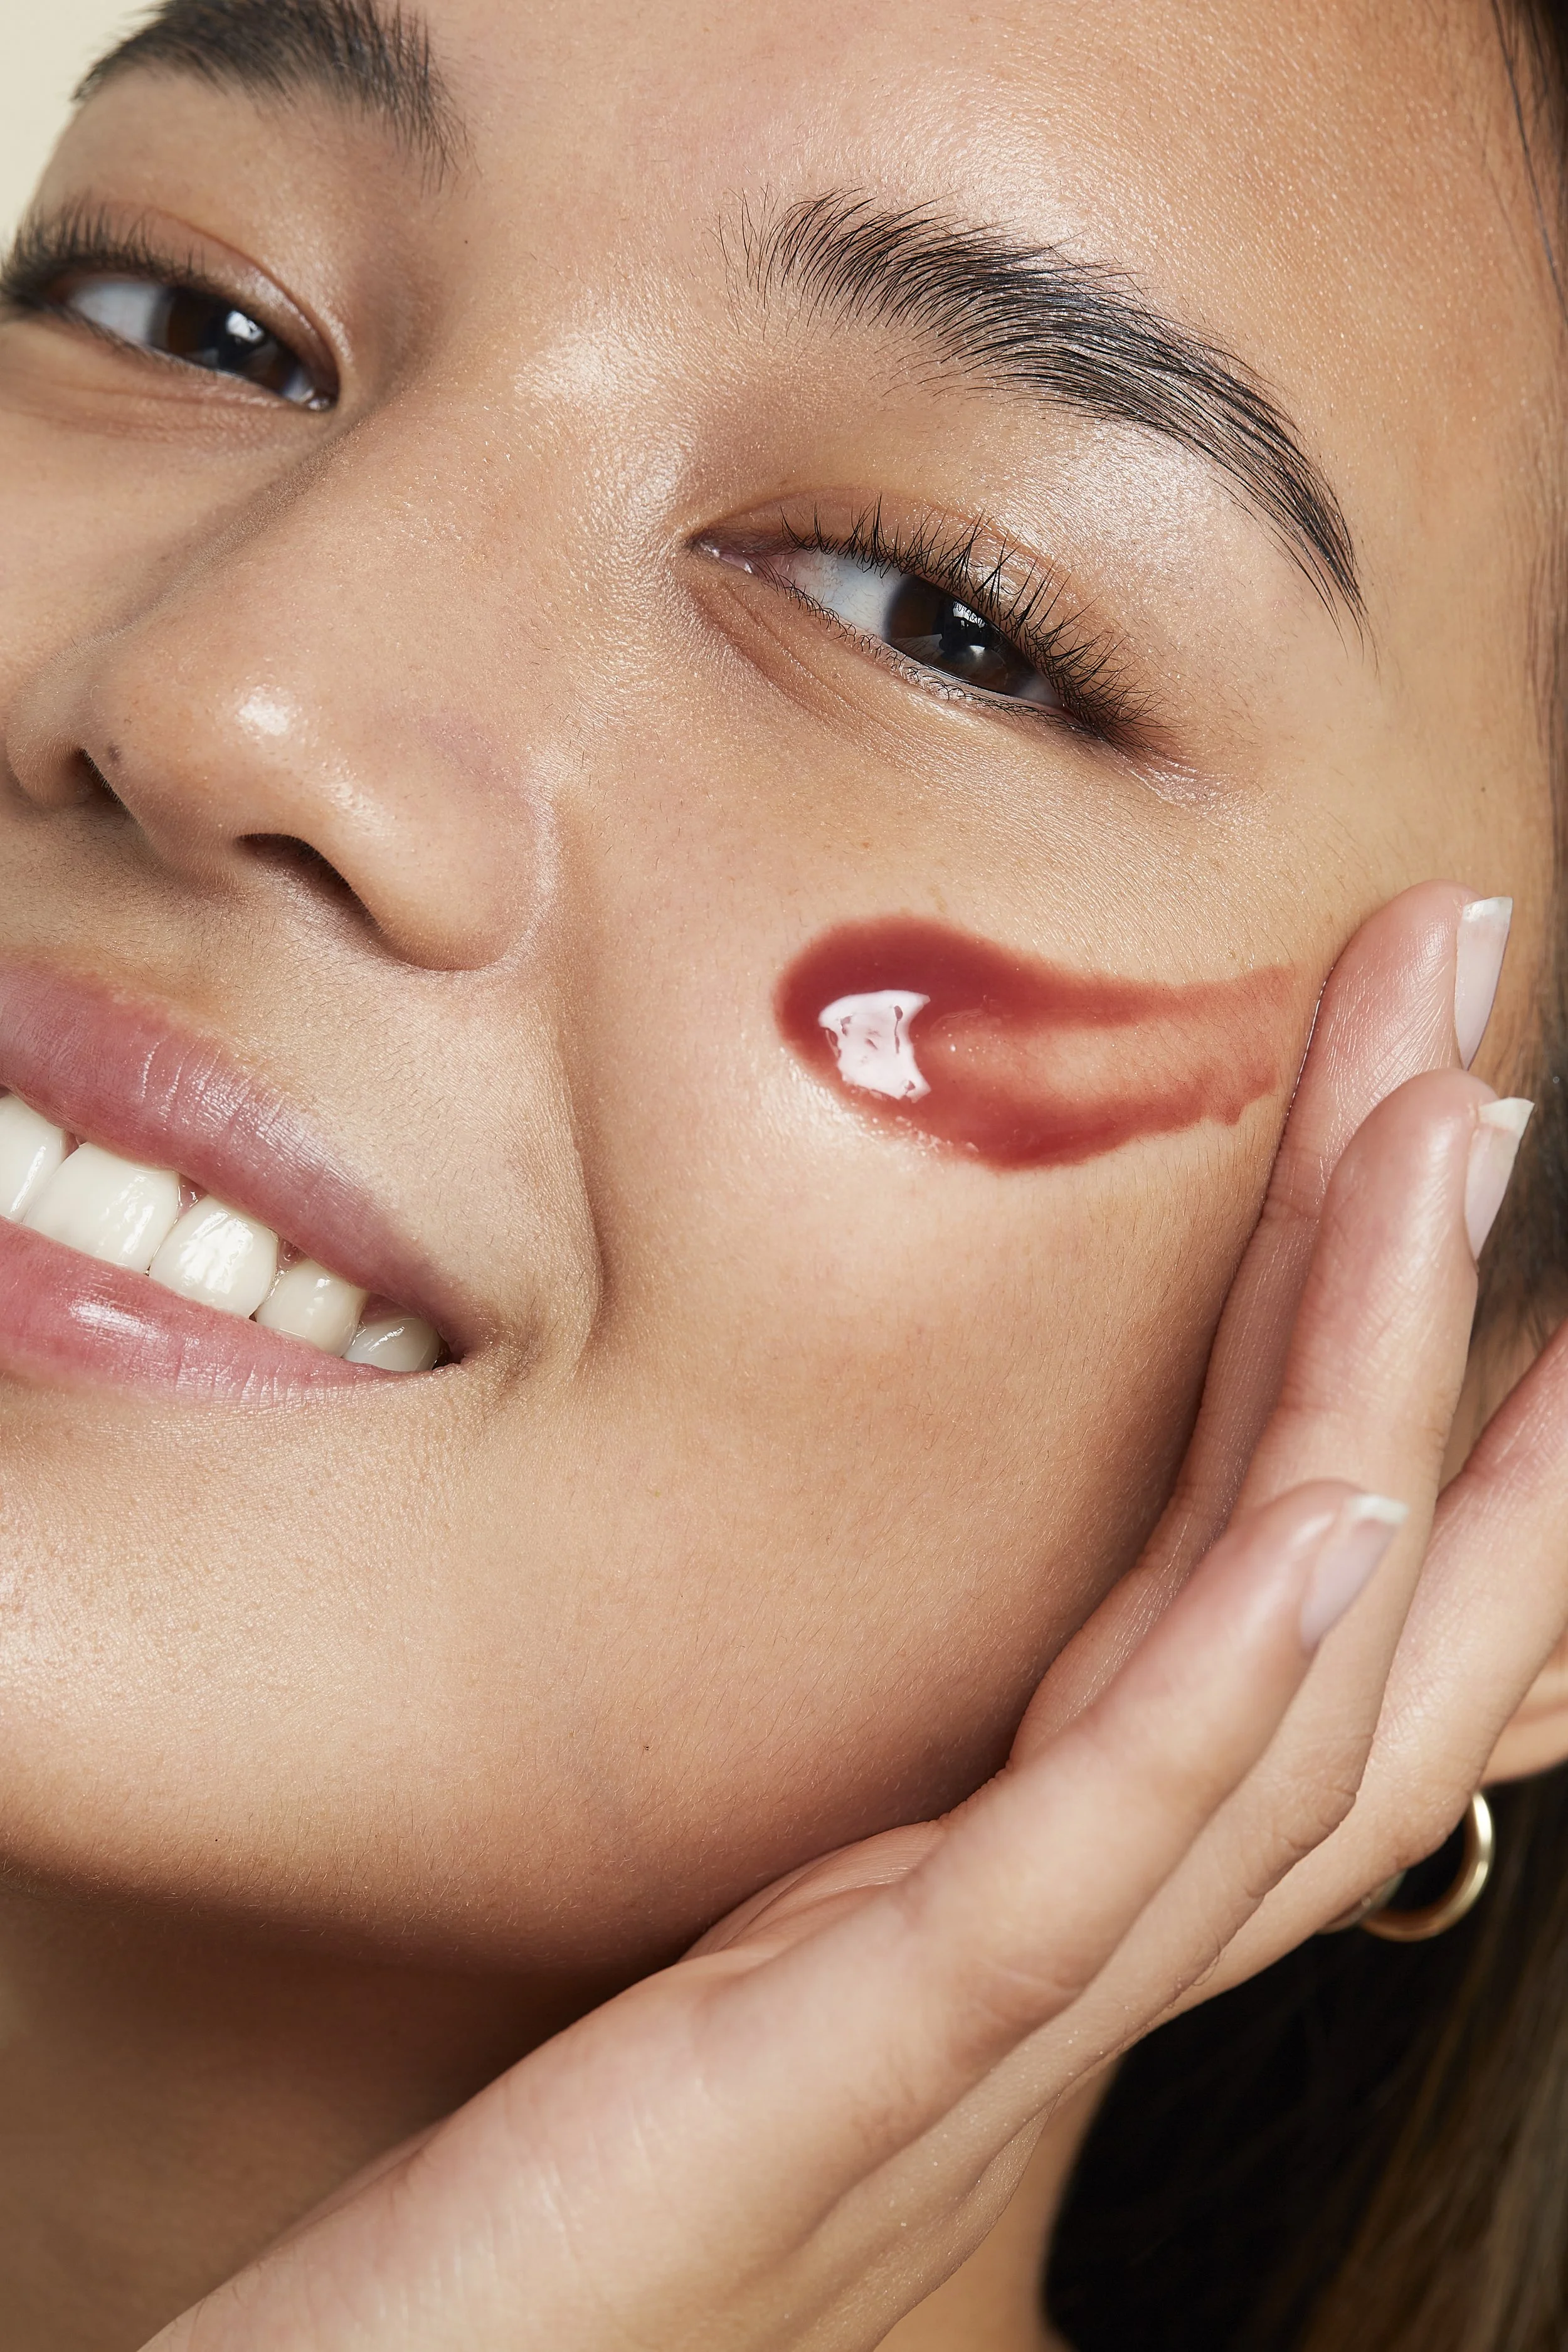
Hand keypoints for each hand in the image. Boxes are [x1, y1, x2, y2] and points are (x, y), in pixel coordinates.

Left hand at [151, 886, 1567, 2351]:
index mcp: (1040, 1880)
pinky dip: (1237, 1673)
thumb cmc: (571, 2204)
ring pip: (1269, 1666)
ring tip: (1446, 1135)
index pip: (1281, 1615)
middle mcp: (1076, 1930)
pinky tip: (1326, 1512)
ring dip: (1372, 1392)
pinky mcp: (869, 2055)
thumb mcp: (766, 1953)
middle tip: (1479, 1048)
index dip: (1398, 1393)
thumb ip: (885, 1839)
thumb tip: (942, 1705)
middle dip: (1423, 1301)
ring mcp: (1000, 1999)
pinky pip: (1103, 1839)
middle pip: (1332, 1588)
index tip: (1451, 1179)